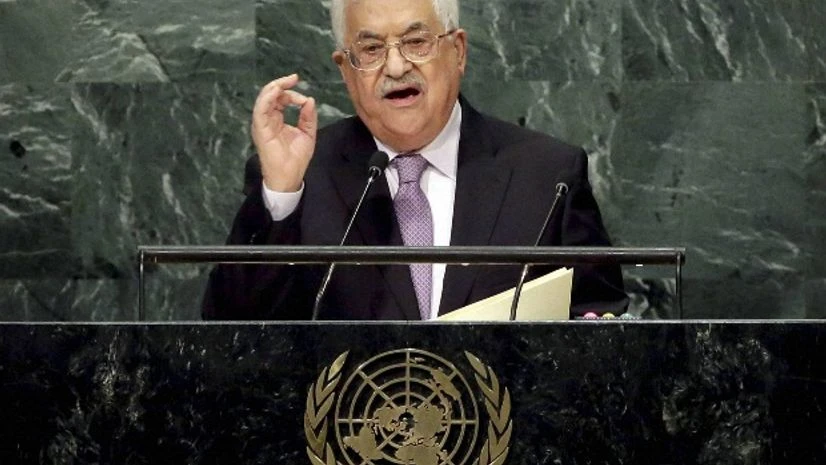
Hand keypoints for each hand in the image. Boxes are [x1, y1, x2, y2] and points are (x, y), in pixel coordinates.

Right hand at [252, 74, 317, 191]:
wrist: (290, 176)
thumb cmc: (296, 158)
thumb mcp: (307, 133)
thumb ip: (308, 117)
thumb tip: (310, 100)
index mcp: (276, 120)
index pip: (279, 99)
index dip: (291, 93)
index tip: (304, 97)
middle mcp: (267, 119)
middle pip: (270, 95)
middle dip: (281, 84)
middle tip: (294, 78)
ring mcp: (262, 124)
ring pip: (263, 99)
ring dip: (275, 87)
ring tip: (287, 81)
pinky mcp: (260, 129)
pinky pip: (260, 109)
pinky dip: (267, 98)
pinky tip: (277, 91)